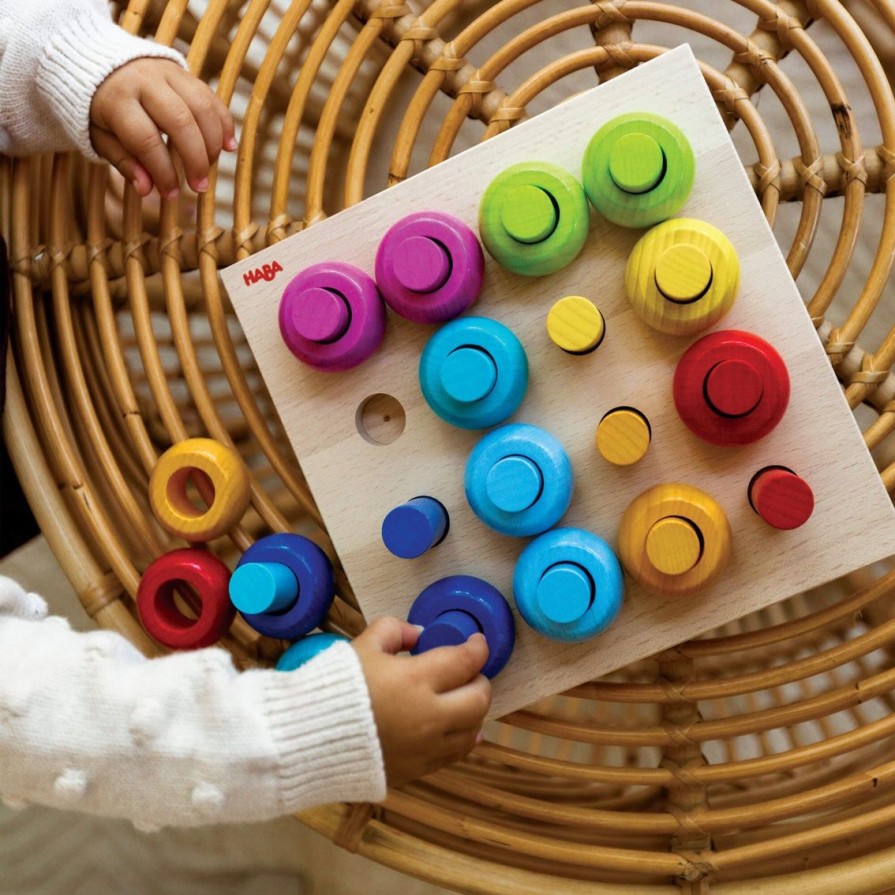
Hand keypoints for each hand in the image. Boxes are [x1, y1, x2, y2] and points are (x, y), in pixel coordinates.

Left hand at [90, 58, 235, 198]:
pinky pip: (211, 97)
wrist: (96, 60)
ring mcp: (166, 72)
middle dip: (195, 159)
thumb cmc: (100, 108)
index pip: (146, 140)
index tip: (171, 194)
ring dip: (213, 143)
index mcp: (117, 99)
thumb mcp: (99, 136)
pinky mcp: (183, 71)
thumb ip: (123, 161)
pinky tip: (228, 146)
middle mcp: (143, 81)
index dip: (163, 172)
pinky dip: (224, 123)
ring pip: (201, 108)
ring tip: (212, 167)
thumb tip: (147, 189)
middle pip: (181, 122)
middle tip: (200, 186)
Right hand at [352, 617, 490, 786]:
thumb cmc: (335, 688)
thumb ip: (394, 631)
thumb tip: (419, 634)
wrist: (307, 739)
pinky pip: (454, 755)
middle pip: (479, 699)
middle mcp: (429, 716)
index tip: (477, 643)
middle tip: (469, 672)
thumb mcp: (363, 646)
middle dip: (480, 680)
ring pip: (473, 730)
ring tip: (461, 700)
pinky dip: (461, 738)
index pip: (465, 661)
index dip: (478, 648)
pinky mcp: (417, 770)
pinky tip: (456, 729)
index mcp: (416, 680)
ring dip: (473, 712)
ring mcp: (426, 748)